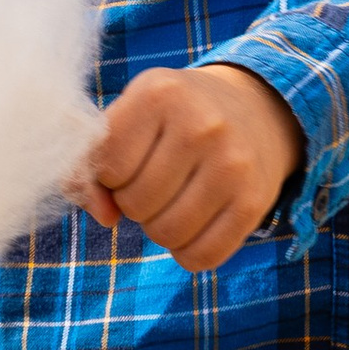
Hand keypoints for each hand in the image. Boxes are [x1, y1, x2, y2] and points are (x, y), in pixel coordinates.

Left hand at [70, 63, 303, 271]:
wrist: (255, 108)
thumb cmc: (174, 118)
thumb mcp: (131, 118)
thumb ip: (93, 165)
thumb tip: (106, 218)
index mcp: (160, 93)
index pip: (109, 167)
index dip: (111, 175)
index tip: (131, 161)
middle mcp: (202, 124)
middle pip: (135, 204)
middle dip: (135, 203)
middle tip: (156, 182)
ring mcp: (233, 164)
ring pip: (166, 234)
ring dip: (159, 228)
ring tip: (174, 200)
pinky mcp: (255, 201)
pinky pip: (202, 256)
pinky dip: (188, 251)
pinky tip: (195, 223)